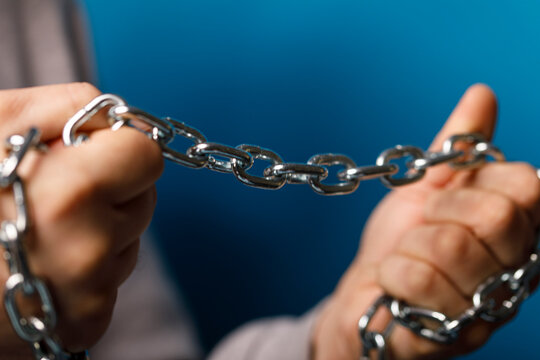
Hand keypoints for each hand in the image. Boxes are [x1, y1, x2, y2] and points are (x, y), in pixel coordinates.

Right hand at [0, 83, 163, 353]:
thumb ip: (68, 105)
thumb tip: (123, 119)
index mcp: (69, 196)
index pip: (147, 154)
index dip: (117, 146)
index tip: (88, 151)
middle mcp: (88, 254)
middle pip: (146, 197)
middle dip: (111, 187)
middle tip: (54, 192)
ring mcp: (88, 298)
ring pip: (131, 238)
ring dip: (99, 228)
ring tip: (41, 230)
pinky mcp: (85, 326)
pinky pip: (113, 276)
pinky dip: (88, 266)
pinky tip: (41, 262)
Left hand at [312, 84, 539, 358]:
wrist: (367, 292)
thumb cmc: (401, 241)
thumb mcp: (428, 186)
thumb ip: (460, 148)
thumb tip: (481, 93)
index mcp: (518, 232)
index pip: (527, 187)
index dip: (474, 183)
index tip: (445, 198)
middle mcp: (514, 274)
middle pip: (494, 217)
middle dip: (439, 211)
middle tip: (423, 227)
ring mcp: (486, 311)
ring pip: (449, 247)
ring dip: (411, 245)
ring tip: (408, 258)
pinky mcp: (448, 338)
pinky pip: (416, 281)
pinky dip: (391, 273)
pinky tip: (393, 285)